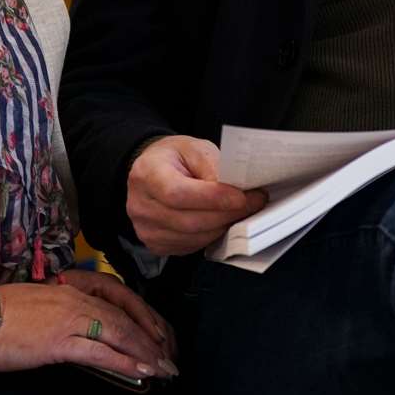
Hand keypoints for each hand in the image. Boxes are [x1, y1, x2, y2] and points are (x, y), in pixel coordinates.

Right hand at [0, 276, 175, 379]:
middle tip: (169, 356)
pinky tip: (141, 371)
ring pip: (119, 332)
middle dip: (152, 338)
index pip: (118, 299)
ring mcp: (69, 319)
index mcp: (71, 289)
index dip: (142, 318)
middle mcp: (75, 300)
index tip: (157, 335)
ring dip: (146, 352)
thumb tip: (76, 327)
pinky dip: (124, 362)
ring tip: (164, 367)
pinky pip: (100, 352)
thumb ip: (60, 311)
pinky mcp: (59, 342)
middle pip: (125, 316)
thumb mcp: (37, 304)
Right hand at [127, 135, 267, 256]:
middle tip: (253, 204)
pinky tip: (221, 221)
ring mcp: (147, 229)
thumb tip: (236, 190)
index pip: (178, 193)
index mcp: (147, 174)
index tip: (241, 197)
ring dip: (222, 226)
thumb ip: (212, 166)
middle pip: (188, 221)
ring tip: (240, 212)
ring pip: (194, 237)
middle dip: (226, 214)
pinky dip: (212, 235)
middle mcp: (141, 205)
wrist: (152, 170)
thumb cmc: (173, 158)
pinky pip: (191, 246)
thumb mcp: (194, 148)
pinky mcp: (157, 245)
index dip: (212, 199)